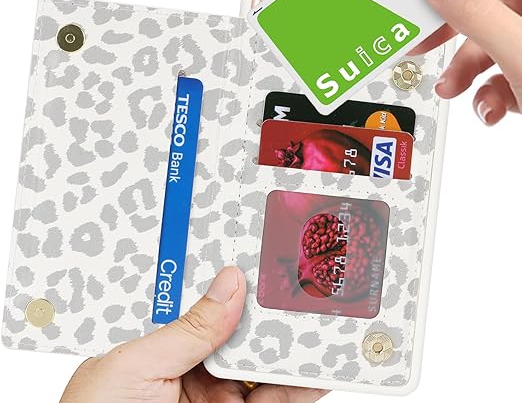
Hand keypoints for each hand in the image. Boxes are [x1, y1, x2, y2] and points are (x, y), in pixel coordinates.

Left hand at [59, 267, 326, 402]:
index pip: (198, 296)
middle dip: (268, 305)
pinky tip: (318, 364)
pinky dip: (301, 383)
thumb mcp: (134, 367)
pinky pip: (275, 398)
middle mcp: (189, 362)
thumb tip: (230, 282)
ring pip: (263, 360)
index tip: (256, 254)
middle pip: (238, 324)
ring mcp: (216, 392)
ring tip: (319, 316)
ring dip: (292, 341)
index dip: (226, 275)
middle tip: (299, 283)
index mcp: (158, 340)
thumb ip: (186, 329)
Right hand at [412, 0, 521, 124]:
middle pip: (486, 4)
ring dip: (465, 71)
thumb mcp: (520, 50)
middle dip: (451, 30)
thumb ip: (475, 13)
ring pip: (489, 45)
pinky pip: (500, 74)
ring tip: (453, 88)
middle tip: (421, 38)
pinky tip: (491, 107)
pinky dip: (488, 93)